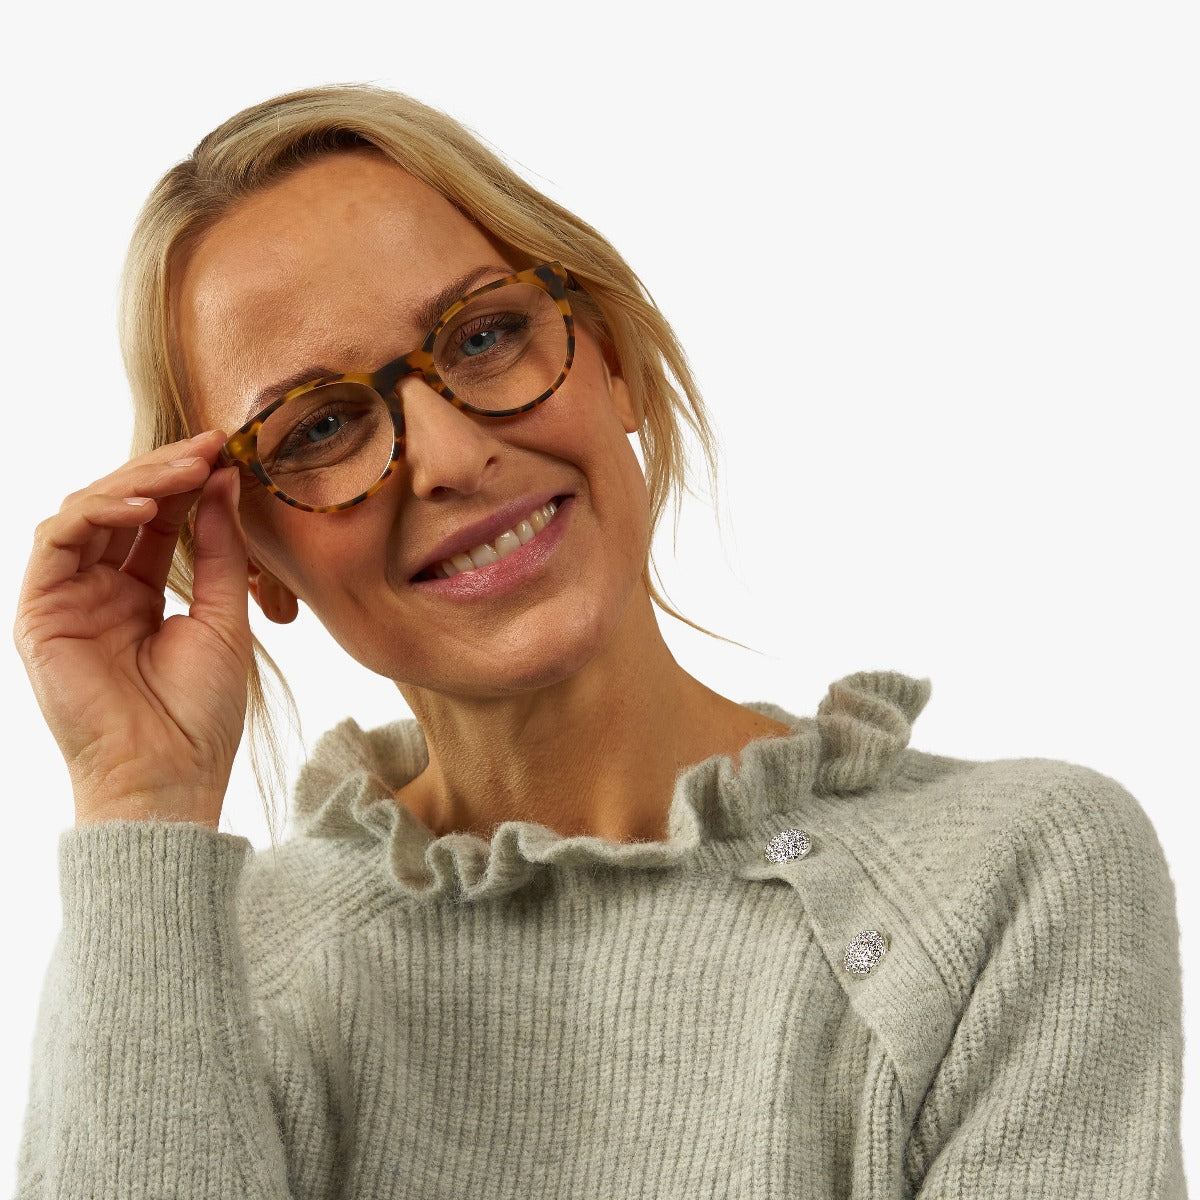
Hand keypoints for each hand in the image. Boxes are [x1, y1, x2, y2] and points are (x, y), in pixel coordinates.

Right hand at [13, 430, 251, 828]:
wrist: (168, 773)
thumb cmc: (200, 711)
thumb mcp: (224, 617)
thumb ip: (220, 551)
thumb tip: (222, 482)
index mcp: (141, 595)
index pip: (157, 521)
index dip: (186, 483)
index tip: (226, 451)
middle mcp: (99, 591)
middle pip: (121, 508)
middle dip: (164, 470)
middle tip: (209, 445)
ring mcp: (66, 599)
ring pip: (87, 512)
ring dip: (136, 482)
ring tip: (186, 468)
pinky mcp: (39, 610)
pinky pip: (58, 540)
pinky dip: (98, 512)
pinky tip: (145, 505)